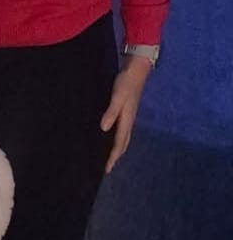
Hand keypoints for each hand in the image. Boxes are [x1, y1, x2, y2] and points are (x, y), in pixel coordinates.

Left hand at [100, 55, 148, 172]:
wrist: (136, 71)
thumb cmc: (125, 84)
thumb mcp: (117, 97)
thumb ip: (111, 112)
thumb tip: (104, 129)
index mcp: (127, 121)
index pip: (119, 144)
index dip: (113, 157)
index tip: (106, 169)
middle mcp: (129, 121)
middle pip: (122, 144)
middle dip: (115, 157)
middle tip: (107, 168)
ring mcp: (128, 117)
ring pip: (123, 138)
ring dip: (117, 149)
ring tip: (108, 157)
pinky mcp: (126, 111)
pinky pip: (121, 130)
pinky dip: (117, 138)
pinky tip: (109, 136)